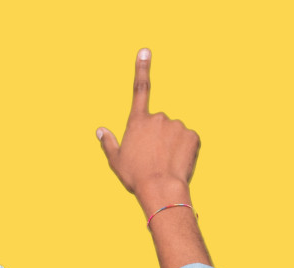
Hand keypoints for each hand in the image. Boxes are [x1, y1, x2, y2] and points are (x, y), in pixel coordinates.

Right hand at [96, 48, 200, 194]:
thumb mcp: (116, 161)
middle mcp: (158, 118)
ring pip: (175, 132)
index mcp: (137, 122)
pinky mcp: (193, 135)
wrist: (161, 189)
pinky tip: (179, 163)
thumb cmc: (136, 177)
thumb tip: (100, 130)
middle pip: (160, 123)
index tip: (145, 51)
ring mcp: (177, 125)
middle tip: (155, 158)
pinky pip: (189, 141)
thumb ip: (108, 142)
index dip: (142, 69)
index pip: (140, 89)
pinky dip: (186, 150)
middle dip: (159, 137)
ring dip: (173, 144)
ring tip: (166, 163)